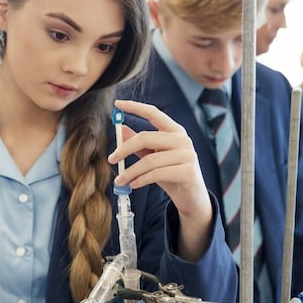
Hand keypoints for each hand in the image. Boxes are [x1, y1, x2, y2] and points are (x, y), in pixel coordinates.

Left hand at [110, 99, 213, 260]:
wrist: (191, 198)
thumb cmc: (171, 175)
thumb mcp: (153, 157)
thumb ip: (139, 144)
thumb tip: (121, 129)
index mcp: (175, 131)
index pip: (154, 113)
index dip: (135, 107)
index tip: (117, 104)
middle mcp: (183, 139)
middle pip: (146, 137)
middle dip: (124, 149)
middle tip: (111, 159)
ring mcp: (188, 155)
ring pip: (149, 160)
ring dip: (130, 171)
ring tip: (120, 180)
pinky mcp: (188, 172)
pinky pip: (157, 174)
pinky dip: (141, 179)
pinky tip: (134, 184)